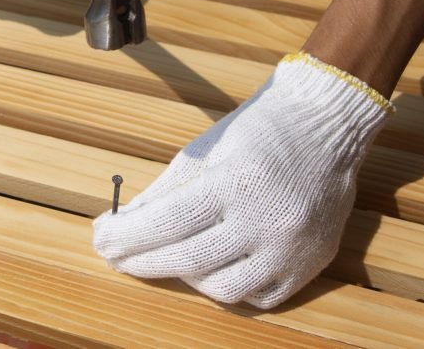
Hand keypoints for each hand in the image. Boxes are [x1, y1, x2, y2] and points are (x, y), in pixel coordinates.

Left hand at [92, 52, 391, 307]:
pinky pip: (259, 297)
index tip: (102, 239)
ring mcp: (291, 248)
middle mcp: (266, 219)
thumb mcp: (202, 150)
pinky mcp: (310, 264)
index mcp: (235, 182)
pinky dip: (229, 287)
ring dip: (185, 276)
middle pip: (188, 259)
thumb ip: (164, 191)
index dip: (128, 236)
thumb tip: (124, 225)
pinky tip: (212, 267)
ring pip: (222, 289)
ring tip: (171, 256)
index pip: (167, 221)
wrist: (322, 126)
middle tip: (116, 257)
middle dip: (142, 261)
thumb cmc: (255, 132)